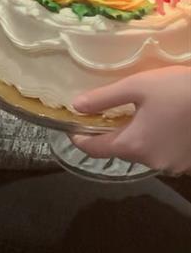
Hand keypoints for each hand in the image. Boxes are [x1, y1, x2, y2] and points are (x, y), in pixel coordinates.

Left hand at [71, 67, 190, 174]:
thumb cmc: (178, 89)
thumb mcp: (137, 86)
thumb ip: (104, 98)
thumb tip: (76, 106)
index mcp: (133, 145)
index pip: (96, 150)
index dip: (81, 139)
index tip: (73, 130)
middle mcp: (150, 162)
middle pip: (122, 151)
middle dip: (113, 134)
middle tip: (109, 114)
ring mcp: (172, 166)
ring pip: (145, 153)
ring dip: (139, 137)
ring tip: (140, 115)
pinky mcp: (187, 163)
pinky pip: (164, 153)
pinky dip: (159, 140)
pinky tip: (164, 123)